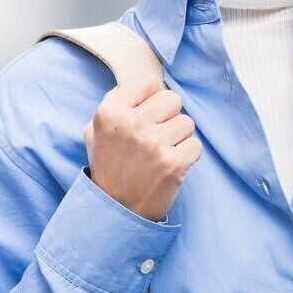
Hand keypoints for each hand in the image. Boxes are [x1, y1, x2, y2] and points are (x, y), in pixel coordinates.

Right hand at [82, 74, 200, 222]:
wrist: (116, 210)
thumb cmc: (109, 167)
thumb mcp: (96, 131)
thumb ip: (115, 103)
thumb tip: (143, 85)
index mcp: (109, 113)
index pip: (147, 81)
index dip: (151, 97)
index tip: (147, 113)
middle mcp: (131, 125)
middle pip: (172, 99)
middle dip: (167, 117)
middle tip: (155, 137)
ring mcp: (153, 144)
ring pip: (187, 122)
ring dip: (178, 138)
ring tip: (161, 153)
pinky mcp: (173, 163)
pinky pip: (196, 145)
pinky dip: (187, 156)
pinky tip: (170, 165)